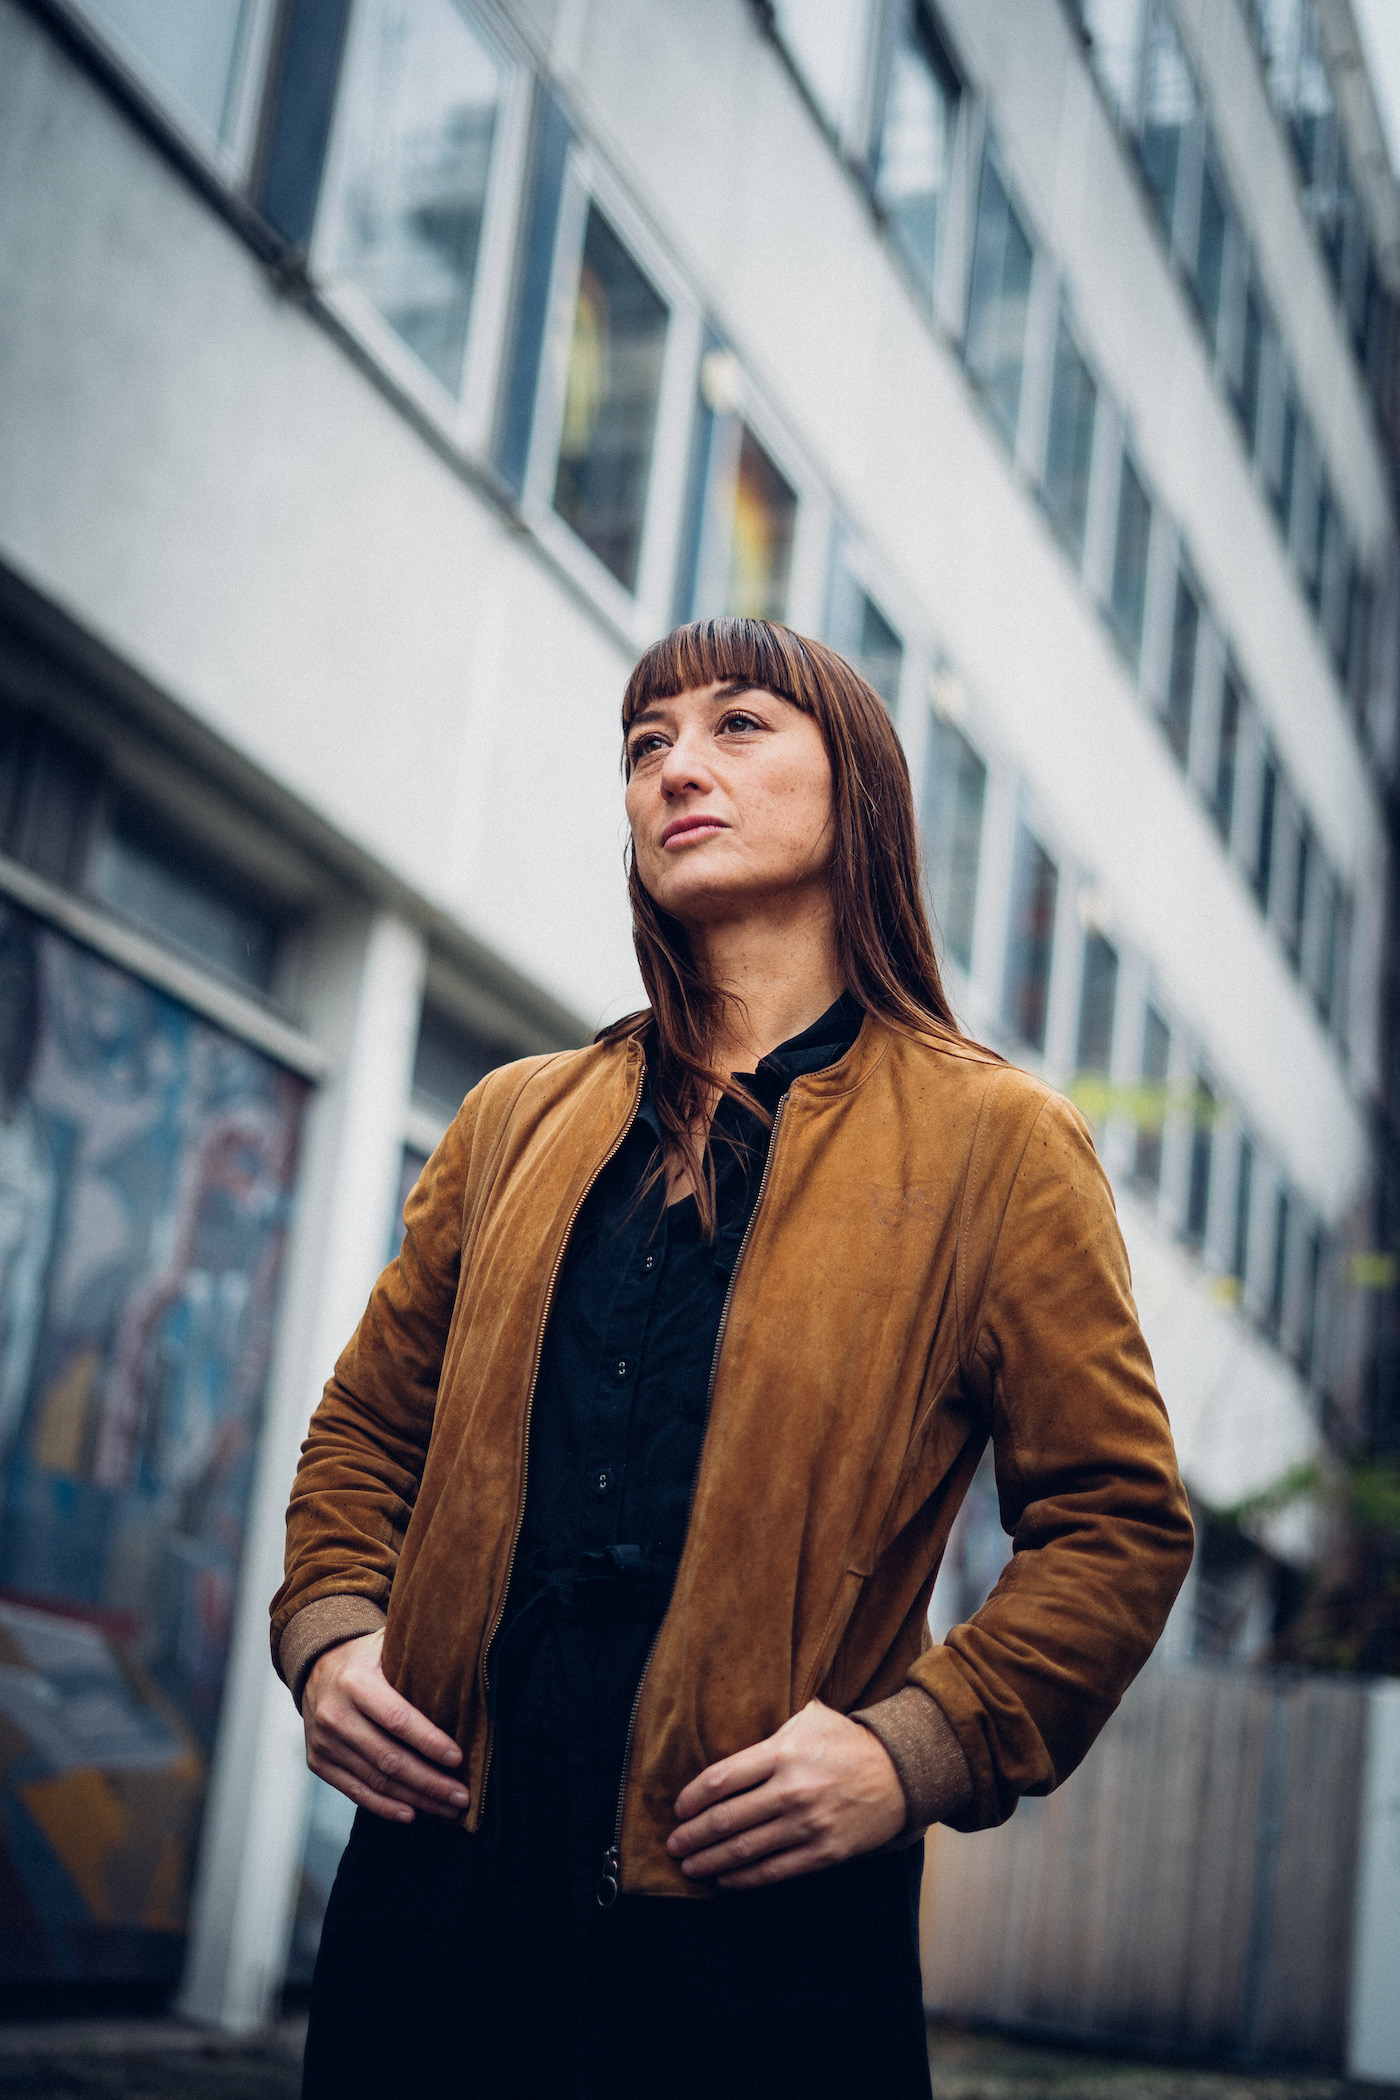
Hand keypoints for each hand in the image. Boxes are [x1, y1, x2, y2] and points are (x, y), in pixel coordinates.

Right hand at [303, 1630, 468, 1824]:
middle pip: (389, 1758)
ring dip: (415, 1798)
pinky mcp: (318, 1762)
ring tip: (448, 1808)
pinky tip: (411, 1813)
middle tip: (462, 1796)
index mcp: (355, 1682)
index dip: (429, 1742)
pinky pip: (354, 1791)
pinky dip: (384, 1806)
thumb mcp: (388, 1643)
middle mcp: (335, 1714)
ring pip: (375, 1780)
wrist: (316, 1667)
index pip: (398, 1720)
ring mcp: (324, 1742)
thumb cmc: (368, 1657)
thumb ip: (419, 1651)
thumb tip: (468, 1660)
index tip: (458, 1758)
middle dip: (430, 1781)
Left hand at [666, 1700, 905, 1889]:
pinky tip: (725, 1879)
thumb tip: (731, 1741)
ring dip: (710, 1861)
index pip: (722, 1779)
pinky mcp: (824, 1852)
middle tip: (673, 1845)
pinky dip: (744, 1879)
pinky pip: (774, 1870)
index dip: (692, 1798)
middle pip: (726, 1819)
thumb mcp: (809, 1719)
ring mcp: (808, 1824)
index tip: (679, 1809)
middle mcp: (791, 1790)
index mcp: (783, 1753)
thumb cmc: (847, 1743)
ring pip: (745, 1849)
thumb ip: (770, 1731)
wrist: (901, 1772)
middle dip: (692, 1836)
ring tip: (689, 1866)